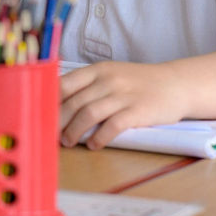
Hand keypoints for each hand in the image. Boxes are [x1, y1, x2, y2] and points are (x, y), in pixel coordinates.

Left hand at [59, 61, 189, 147]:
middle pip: (73, 101)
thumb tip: (58, 104)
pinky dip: (99, 138)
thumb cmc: (139, 83)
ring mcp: (123, 94)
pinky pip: (112, 126)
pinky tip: (94, 145)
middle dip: (57, 121)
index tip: (38, 115)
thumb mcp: (112, 75)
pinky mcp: (138, 110)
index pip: (64, 83)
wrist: (176, 84)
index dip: (49, 101)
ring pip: (88, 114)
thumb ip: (89, 86)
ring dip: (74, 131)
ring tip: (68, 142)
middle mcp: (108, 80)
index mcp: (98, 70)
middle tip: (50, 135)